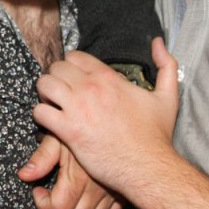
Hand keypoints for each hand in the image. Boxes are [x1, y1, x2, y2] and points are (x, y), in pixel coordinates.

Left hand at [19, 134, 122, 208]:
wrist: (115, 121)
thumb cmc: (84, 125)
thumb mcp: (59, 136)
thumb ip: (42, 158)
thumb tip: (24, 175)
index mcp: (79, 177)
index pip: (58, 208)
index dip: (42, 204)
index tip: (37, 190)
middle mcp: (97, 190)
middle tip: (46, 200)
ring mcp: (112, 193)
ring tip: (63, 200)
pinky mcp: (122, 193)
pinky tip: (85, 201)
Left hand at [33, 38, 179, 195]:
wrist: (148, 166)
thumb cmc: (156, 136)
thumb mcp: (167, 96)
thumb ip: (166, 64)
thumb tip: (158, 42)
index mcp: (109, 77)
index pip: (75, 56)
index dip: (71, 67)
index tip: (74, 80)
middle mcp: (91, 88)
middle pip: (56, 68)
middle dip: (56, 79)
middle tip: (61, 94)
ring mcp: (78, 108)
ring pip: (44, 85)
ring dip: (45, 95)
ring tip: (54, 106)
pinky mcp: (69, 130)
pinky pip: (41, 113)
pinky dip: (42, 117)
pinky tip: (52, 125)